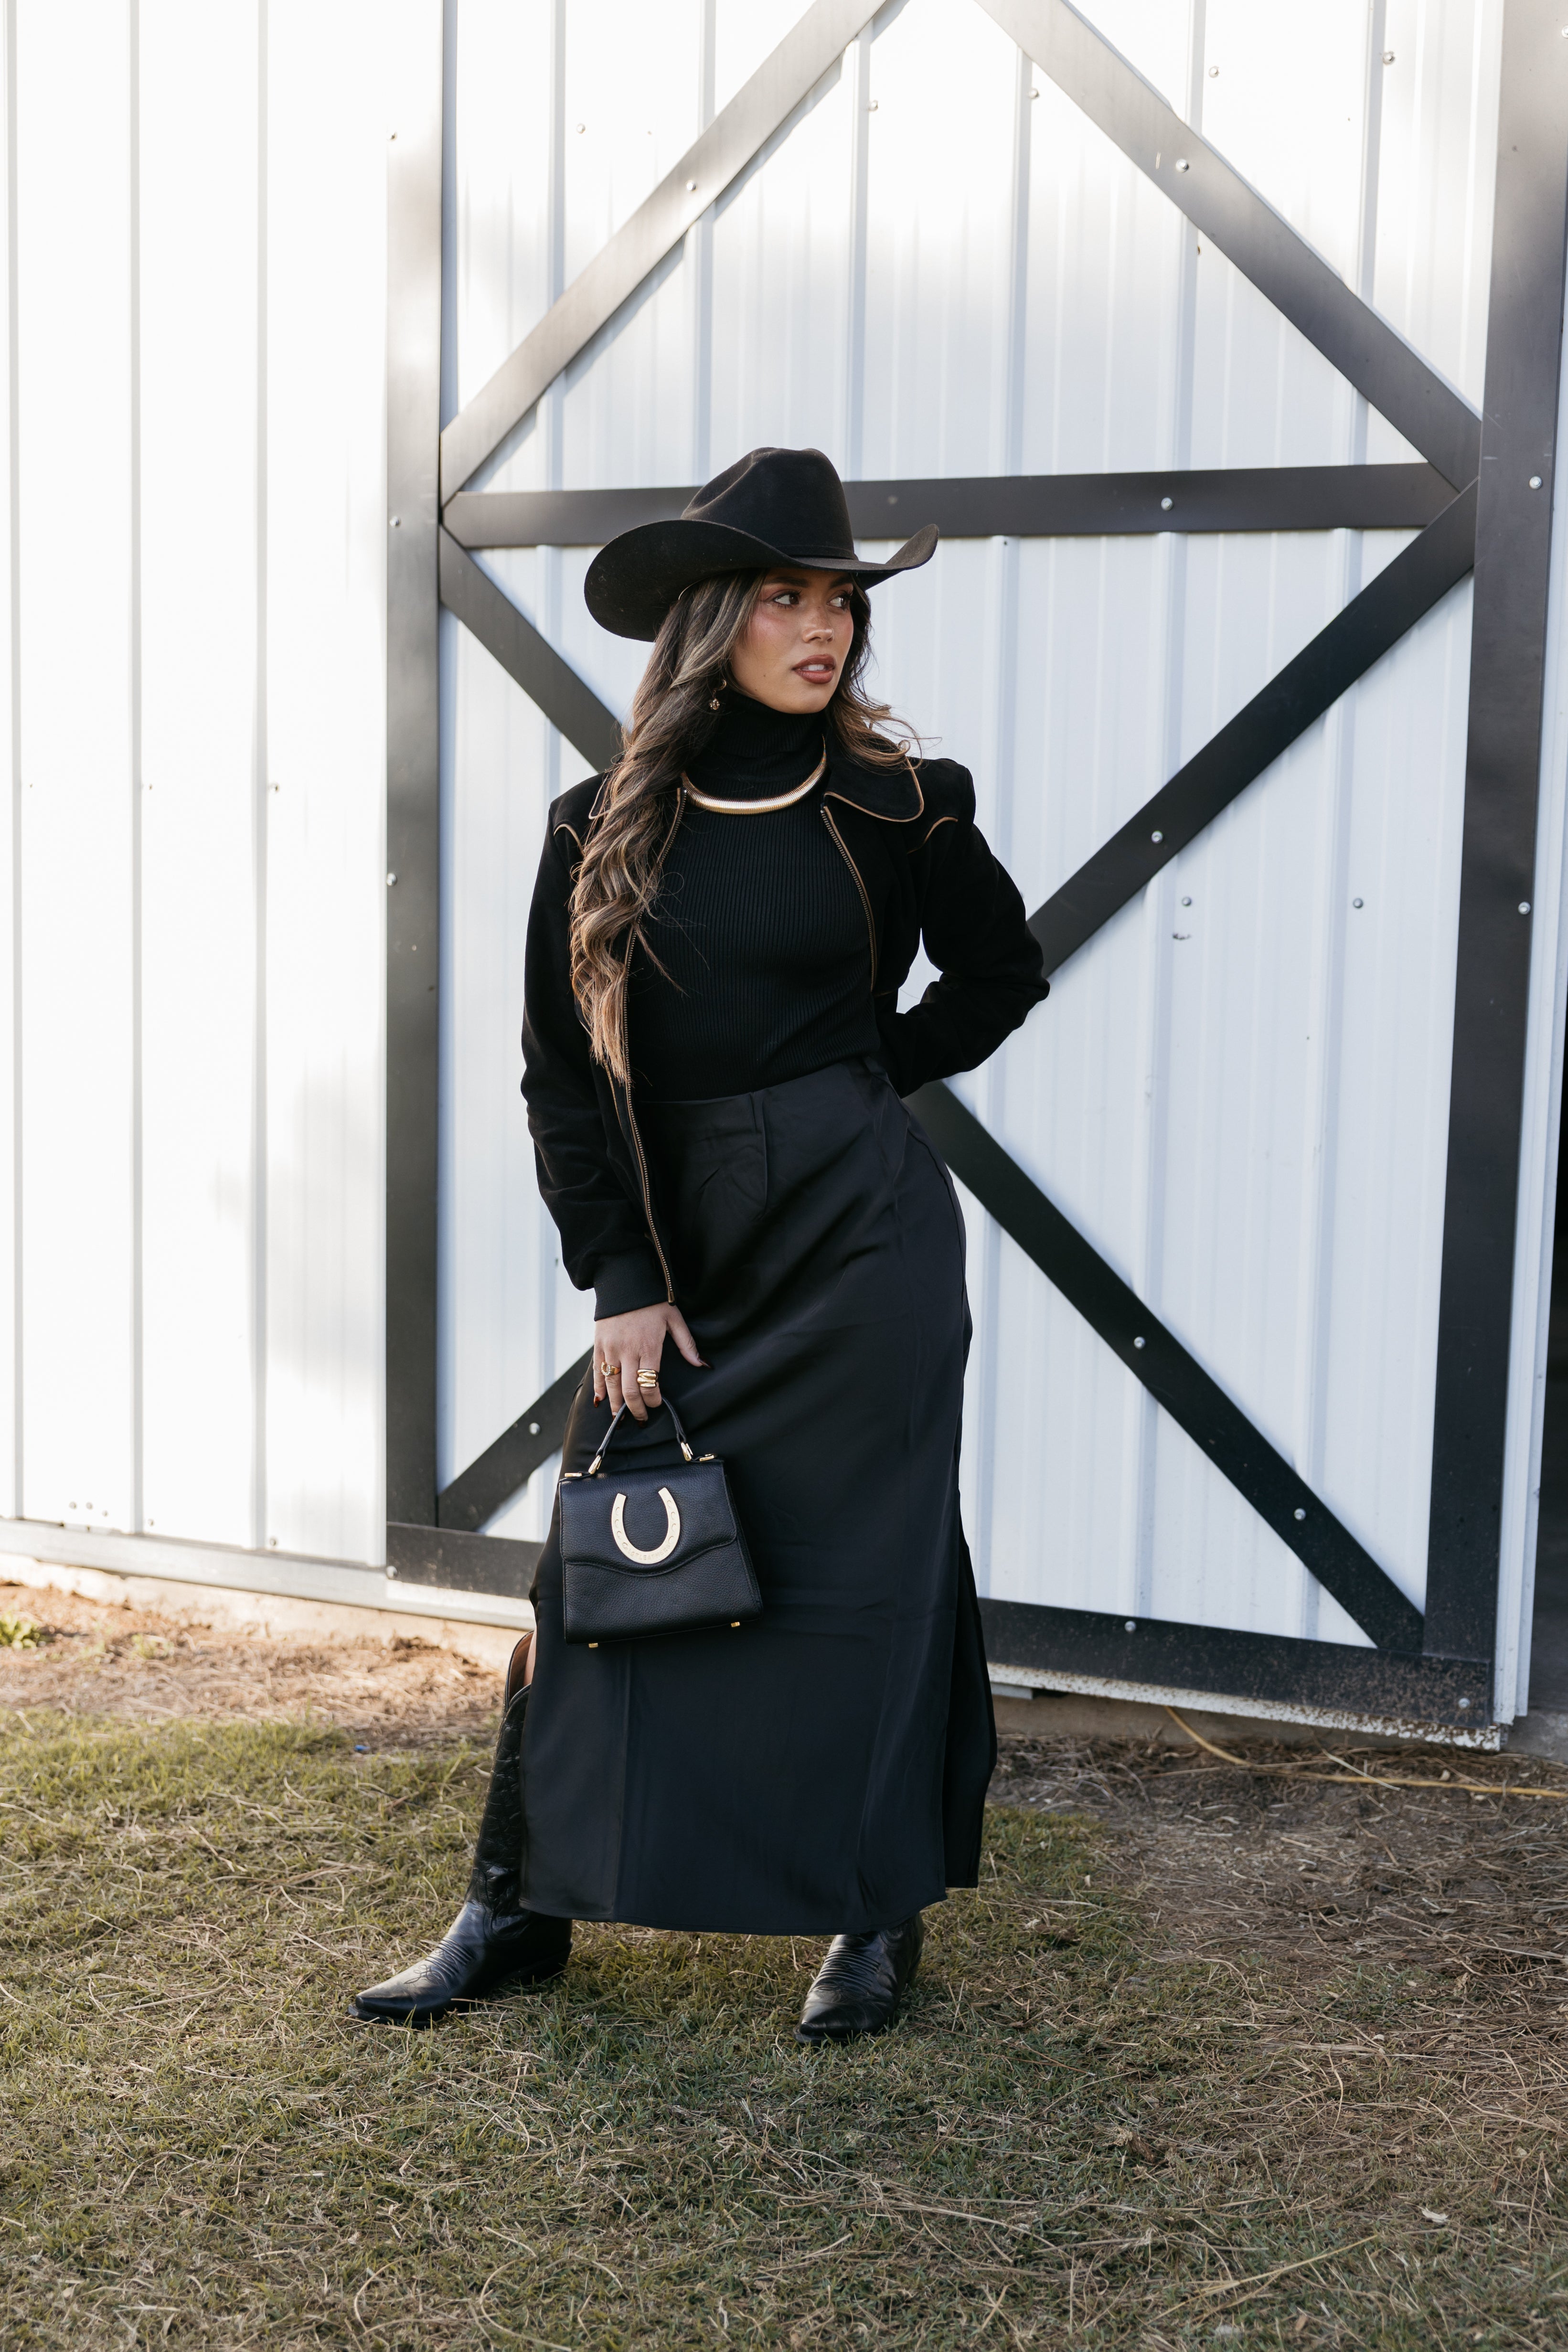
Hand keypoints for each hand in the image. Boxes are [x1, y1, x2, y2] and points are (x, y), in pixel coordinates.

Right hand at [593, 1301, 702, 1422]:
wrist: (624, 1282)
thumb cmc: (651, 1301)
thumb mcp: (674, 1318)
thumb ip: (687, 1344)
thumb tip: (702, 1364)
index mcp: (648, 1346)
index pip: (650, 1383)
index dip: (653, 1399)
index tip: (657, 1404)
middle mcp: (628, 1351)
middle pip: (629, 1391)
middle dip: (636, 1408)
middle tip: (640, 1418)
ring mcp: (611, 1349)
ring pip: (611, 1385)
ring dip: (616, 1404)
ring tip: (620, 1416)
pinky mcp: (599, 1346)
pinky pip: (597, 1372)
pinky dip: (598, 1388)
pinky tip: (601, 1400)